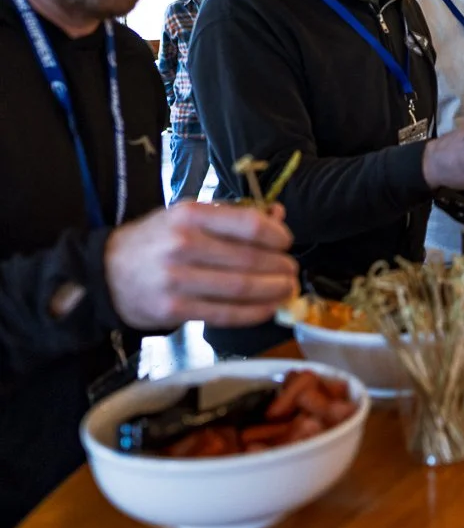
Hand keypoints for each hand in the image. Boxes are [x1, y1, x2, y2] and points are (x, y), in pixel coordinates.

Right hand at [105, 203, 297, 330]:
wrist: (106, 273)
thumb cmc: (156, 239)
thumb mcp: (188, 215)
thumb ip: (232, 215)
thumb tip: (279, 213)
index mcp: (191, 215)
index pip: (249, 223)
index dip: (277, 235)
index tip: (287, 243)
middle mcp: (184, 245)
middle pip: (249, 258)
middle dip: (280, 267)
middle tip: (293, 271)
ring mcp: (178, 280)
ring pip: (241, 288)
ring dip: (273, 291)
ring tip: (288, 289)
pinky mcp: (174, 310)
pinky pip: (225, 314)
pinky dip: (253, 312)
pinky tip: (268, 308)